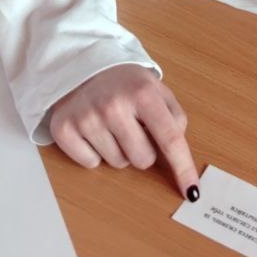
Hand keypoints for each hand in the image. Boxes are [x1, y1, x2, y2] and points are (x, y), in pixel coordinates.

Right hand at [49, 63, 198, 197]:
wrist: (81, 64)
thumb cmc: (125, 82)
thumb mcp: (156, 89)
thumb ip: (174, 117)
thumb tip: (177, 151)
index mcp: (143, 94)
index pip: (170, 139)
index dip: (183, 168)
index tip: (192, 192)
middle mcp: (114, 106)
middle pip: (143, 160)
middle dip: (143, 150)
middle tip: (133, 128)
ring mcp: (87, 118)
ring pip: (118, 164)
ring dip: (119, 150)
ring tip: (111, 125)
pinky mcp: (64, 130)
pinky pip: (91, 164)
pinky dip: (94, 153)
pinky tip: (93, 131)